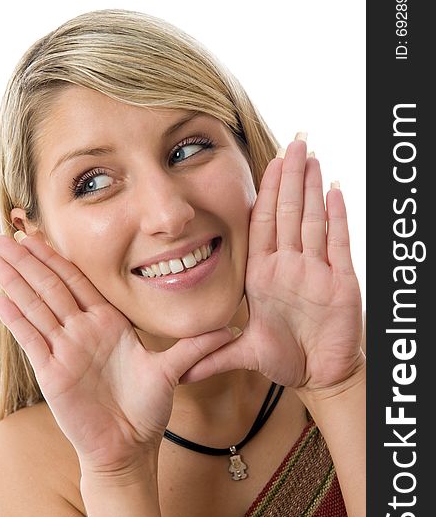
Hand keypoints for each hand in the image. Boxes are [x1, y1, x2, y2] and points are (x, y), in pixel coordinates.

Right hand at [0, 231, 234, 474]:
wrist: (129, 447)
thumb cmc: (146, 410)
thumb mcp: (170, 371)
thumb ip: (193, 347)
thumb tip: (231, 328)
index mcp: (105, 322)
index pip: (75, 279)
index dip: (55, 255)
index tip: (36, 231)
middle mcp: (80, 330)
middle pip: (48, 284)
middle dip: (24, 258)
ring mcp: (64, 349)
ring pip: (34, 305)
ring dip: (13, 278)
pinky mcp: (52, 372)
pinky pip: (31, 338)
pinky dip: (13, 318)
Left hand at [181, 137, 363, 392]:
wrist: (320, 375)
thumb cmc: (284, 358)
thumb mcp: (242, 353)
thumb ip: (212, 356)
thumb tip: (176, 374)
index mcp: (264, 274)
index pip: (263, 224)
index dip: (265, 193)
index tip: (266, 163)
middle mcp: (289, 266)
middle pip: (289, 212)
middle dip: (290, 177)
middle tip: (294, 140)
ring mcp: (316, 271)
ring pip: (313, 220)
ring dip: (311, 187)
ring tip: (310, 154)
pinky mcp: (341, 283)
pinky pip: (338, 244)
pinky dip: (337, 218)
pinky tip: (334, 190)